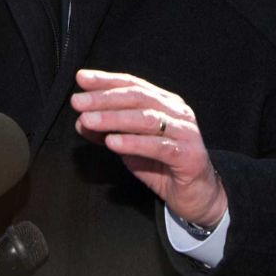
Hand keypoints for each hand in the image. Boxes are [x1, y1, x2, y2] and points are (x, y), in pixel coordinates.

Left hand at [70, 69, 226, 226]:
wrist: (196, 197)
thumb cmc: (163, 166)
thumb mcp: (130, 147)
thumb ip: (109, 131)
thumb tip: (81, 120)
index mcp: (164, 103)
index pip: (133, 84)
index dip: (106, 80)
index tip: (81, 79)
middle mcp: (177, 112)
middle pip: (137, 97)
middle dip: (104, 98)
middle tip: (79, 101)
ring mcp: (185, 132)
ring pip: (146, 118)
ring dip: (113, 118)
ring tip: (88, 120)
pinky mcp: (189, 156)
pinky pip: (158, 146)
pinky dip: (133, 143)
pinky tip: (112, 142)